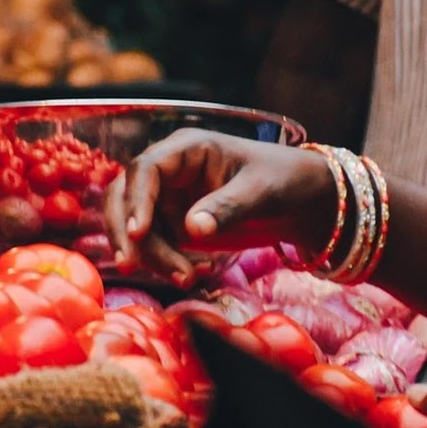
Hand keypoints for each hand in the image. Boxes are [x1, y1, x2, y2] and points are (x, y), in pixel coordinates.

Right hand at [104, 129, 337, 286]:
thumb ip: (227, 207)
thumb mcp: (261, 191)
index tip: (138, 233)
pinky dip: (165, 263)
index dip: (136, 200)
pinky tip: (194, 275)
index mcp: (188, 148)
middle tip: (130, 266)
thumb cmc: (284, 180)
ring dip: (151, 255)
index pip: (146, 169)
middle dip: (126, 232)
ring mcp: (169, 198)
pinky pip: (154, 245)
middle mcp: (170, 170)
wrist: (301, 201)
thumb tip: (192, 229)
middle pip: (125, 196)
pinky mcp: (174, 224)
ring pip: (137, 226)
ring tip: (187, 279)